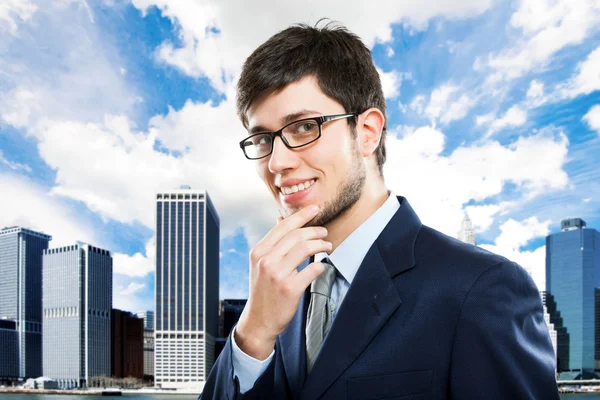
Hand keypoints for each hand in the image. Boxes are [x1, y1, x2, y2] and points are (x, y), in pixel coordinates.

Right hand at [235, 205, 331, 359]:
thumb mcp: (260, 263)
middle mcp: (266, 260)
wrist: (259, 320)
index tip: (315, 208)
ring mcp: (277, 274)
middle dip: (315, 231)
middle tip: (325, 233)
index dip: (301, 215)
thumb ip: (273, 243)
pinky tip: (322, 266)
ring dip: (321, 245)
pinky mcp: (290, 288)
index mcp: (259, 251)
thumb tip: (281, 219)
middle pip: (296, 236)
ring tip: (327, 247)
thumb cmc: (263, 290)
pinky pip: (312, 269)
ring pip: (305, 249)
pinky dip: (321, 265)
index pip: (283, 227)